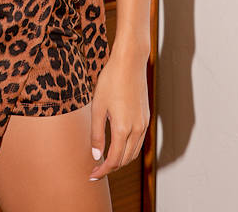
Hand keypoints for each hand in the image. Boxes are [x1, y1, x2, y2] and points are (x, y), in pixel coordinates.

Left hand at [88, 40, 149, 180]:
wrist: (129, 63)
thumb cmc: (110, 81)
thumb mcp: (97, 107)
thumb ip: (96, 134)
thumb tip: (96, 156)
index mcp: (123, 129)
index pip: (113, 160)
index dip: (102, 171)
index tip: (92, 175)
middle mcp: (137, 129)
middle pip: (125, 160)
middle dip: (111, 168)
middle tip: (96, 169)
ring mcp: (143, 124)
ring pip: (133, 152)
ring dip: (121, 160)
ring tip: (105, 160)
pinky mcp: (146, 117)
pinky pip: (139, 141)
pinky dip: (129, 149)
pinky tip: (118, 145)